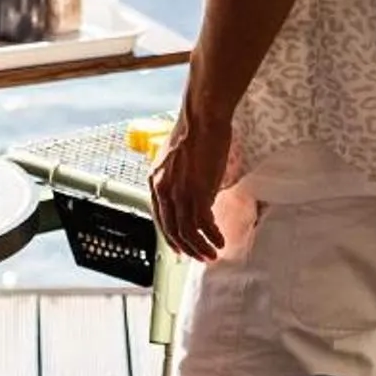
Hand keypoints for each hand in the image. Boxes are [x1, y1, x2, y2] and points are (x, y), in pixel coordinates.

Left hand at [149, 107, 231, 262]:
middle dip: (187, 248)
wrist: (202, 118)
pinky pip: (203, 223)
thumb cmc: (196, 131)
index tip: (181, 248)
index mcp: (156, 181)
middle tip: (200, 258)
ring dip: (201, 247)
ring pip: (187, 231)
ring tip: (213, 254)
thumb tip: (195, 193)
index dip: (171, 237)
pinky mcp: (197, 192)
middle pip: (172, 229)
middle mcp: (163, 190)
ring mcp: (179, 192)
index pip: (161, 218)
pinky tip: (220, 240)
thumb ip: (180, 179)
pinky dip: (211, 235)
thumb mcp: (178, 159)